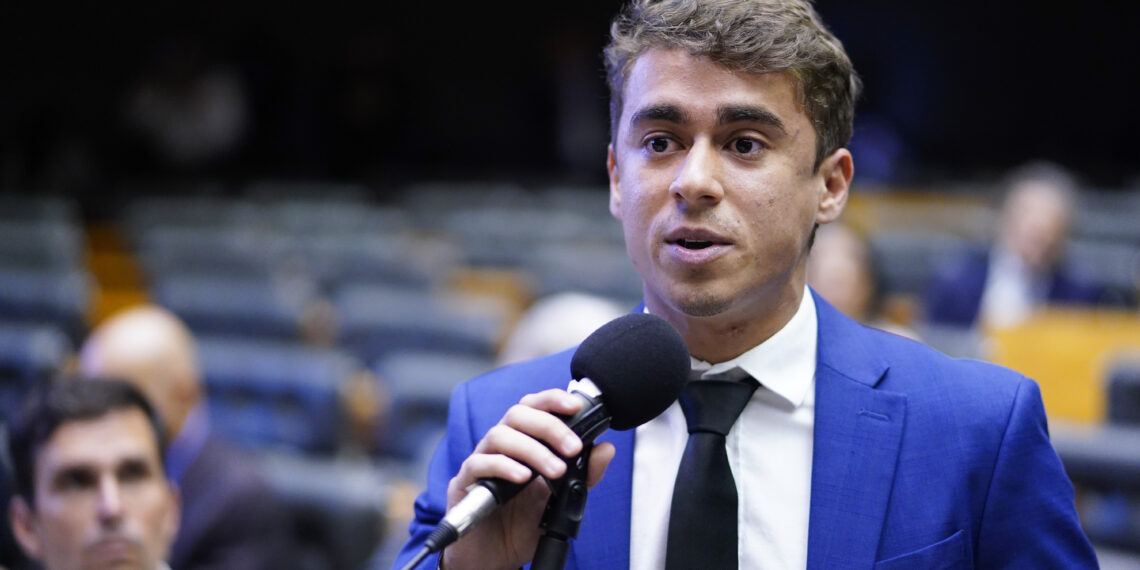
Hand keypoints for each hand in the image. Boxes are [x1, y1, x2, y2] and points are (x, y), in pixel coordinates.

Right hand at [440, 388, 615, 569]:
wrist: (497, 556)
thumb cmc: (524, 522)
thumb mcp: (562, 499)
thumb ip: (584, 475)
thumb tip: (606, 449)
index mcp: (524, 441)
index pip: (535, 407)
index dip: (553, 400)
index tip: (577, 406)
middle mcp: (501, 445)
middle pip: (517, 414)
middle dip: (549, 427)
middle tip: (572, 448)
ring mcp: (481, 461)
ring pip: (500, 435)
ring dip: (532, 450)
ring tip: (555, 471)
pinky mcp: (465, 483)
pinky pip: (479, 464)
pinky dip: (504, 467)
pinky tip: (523, 478)